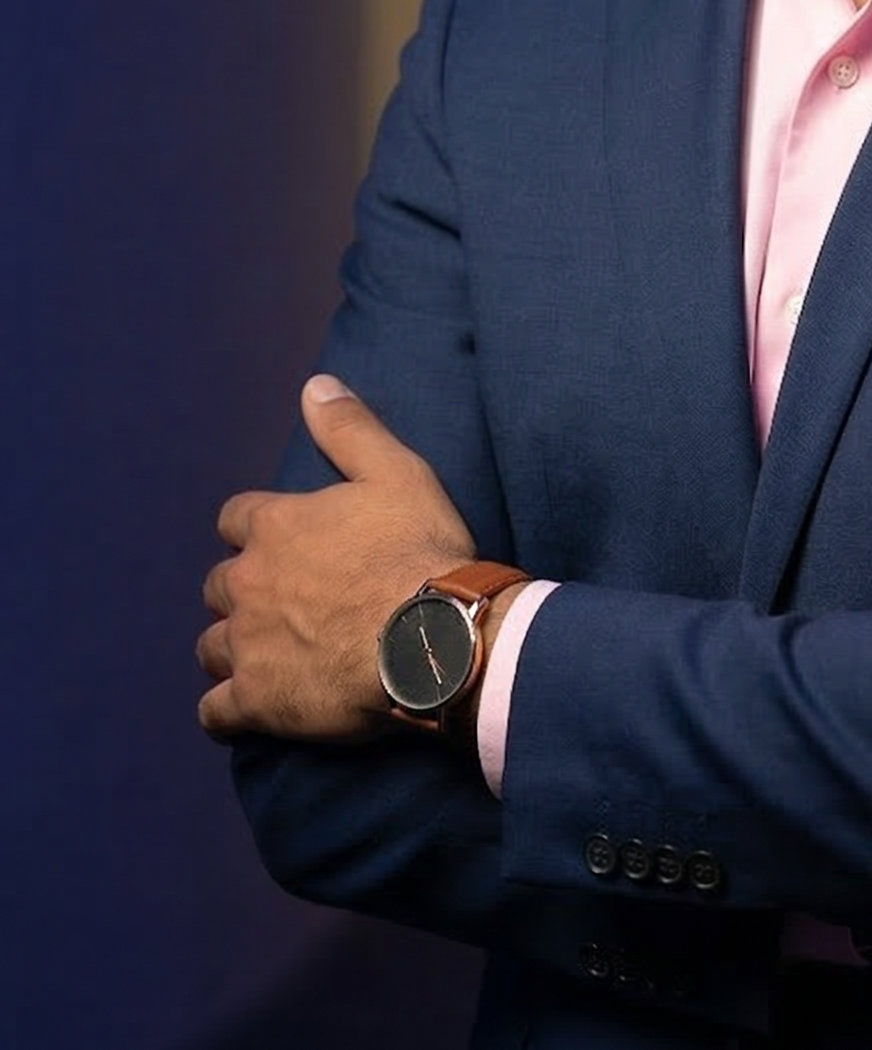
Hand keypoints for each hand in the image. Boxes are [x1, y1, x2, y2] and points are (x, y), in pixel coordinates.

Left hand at [197, 375, 475, 743]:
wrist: (434, 637)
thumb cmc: (420, 550)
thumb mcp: (397, 471)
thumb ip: (349, 428)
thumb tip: (314, 385)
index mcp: (276, 527)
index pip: (236, 519)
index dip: (257, 528)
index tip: (282, 540)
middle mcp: (249, 583)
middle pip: (219, 585)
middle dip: (241, 590)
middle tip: (281, 601)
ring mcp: (248, 645)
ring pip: (211, 646)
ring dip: (231, 646)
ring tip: (263, 654)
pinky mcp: (256, 701)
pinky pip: (214, 712)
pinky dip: (224, 711)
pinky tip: (242, 711)